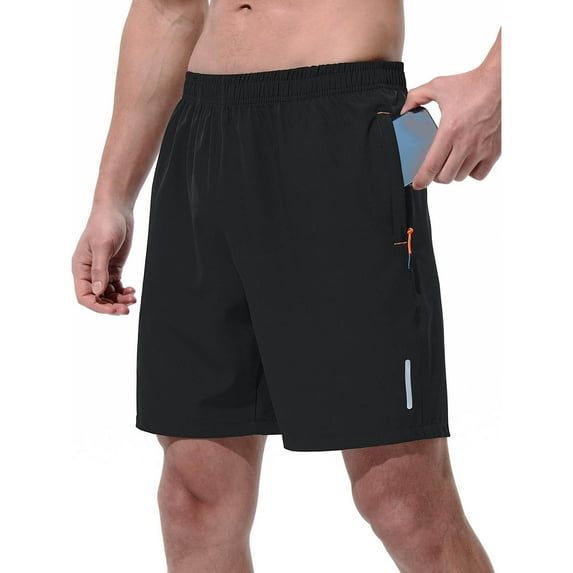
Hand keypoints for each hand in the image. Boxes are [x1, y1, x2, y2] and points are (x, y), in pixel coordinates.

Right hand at [71, 205, 136, 314]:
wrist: (116, 210)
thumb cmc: (105, 224)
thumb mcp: (102, 247)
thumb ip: (100, 270)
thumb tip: (98, 292)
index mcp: (80, 268)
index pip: (84, 295)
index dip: (97, 306)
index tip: (112, 310)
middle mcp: (89, 272)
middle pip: (98, 298)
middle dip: (111, 305)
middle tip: (126, 309)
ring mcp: (101, 270)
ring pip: (108, 294)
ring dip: (120, 299)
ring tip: (133, 298)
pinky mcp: (113, 267)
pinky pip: (116, 286)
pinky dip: (124, 292)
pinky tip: (132, 291)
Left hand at [400, 65, 500, 189]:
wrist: (500, 82)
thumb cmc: (470, 84)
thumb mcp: (437, 86)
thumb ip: (415, 97)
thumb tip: (404, 112)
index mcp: (450, 131)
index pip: (432, 166)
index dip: (421, 179)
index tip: (417, 184)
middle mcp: (466, 143)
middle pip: (445, 177)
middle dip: (435, 176)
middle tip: (433, 168)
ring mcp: (481, 149)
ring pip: (460, 176)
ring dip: (452, 173)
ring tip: (449, 162)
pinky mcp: (494, 151)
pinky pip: (479, 175)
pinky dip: (471, 173)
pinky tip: (466, 162)